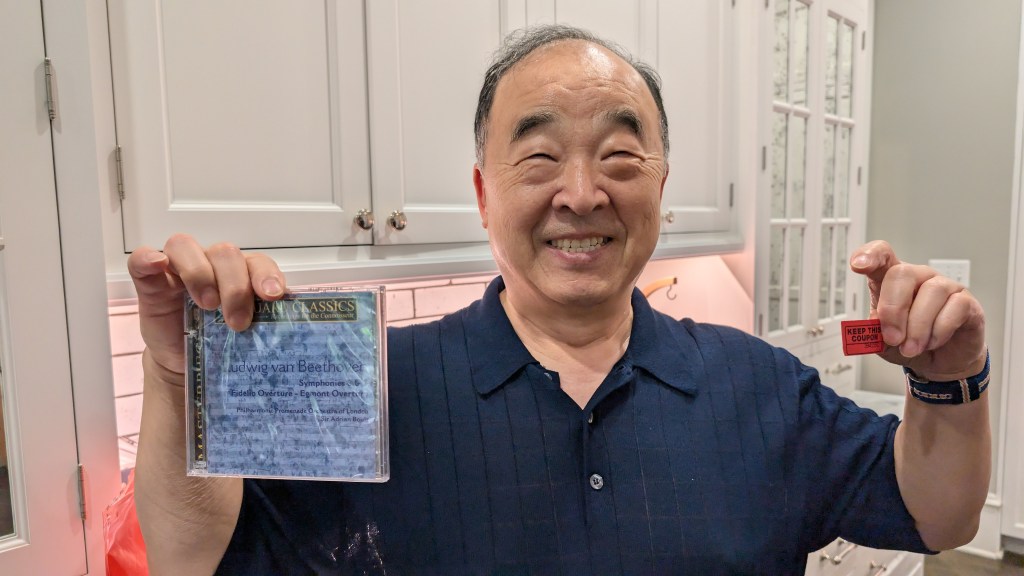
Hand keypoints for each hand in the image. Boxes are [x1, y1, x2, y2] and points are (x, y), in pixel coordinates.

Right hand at [127, 234, 285, 375]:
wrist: (186, 363)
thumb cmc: (219, 342)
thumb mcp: (245, 332)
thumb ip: (264, 320)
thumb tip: (290, 322)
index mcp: (241, 273)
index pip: (256, 261)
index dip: (266, 274)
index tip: (273, 295)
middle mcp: (211, 264)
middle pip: (225, 253)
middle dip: (235, 286)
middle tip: (237, 321)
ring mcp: (178, 269)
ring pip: (187, 247)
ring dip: (200, 274)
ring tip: (207, 306)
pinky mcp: (150, 281)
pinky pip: (143, 260)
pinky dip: (149, 258)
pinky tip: (157, 265)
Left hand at [850, 240, 986, 380]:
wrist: (941, 362)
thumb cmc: (909, 344)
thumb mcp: (883, 343)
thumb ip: (874, 333)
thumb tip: (873, 325)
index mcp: (892, 281)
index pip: (882, 256)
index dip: (870, 255)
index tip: (857, 265)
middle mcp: (918, 277)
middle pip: (902, 273)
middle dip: (893, 309)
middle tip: (892, 338)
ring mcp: (945, 287)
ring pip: (931, 291)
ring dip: (917, 326)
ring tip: (911, 348)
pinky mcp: (967, 302)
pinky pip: (954, 307)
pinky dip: (939, 330)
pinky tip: (932, 343)